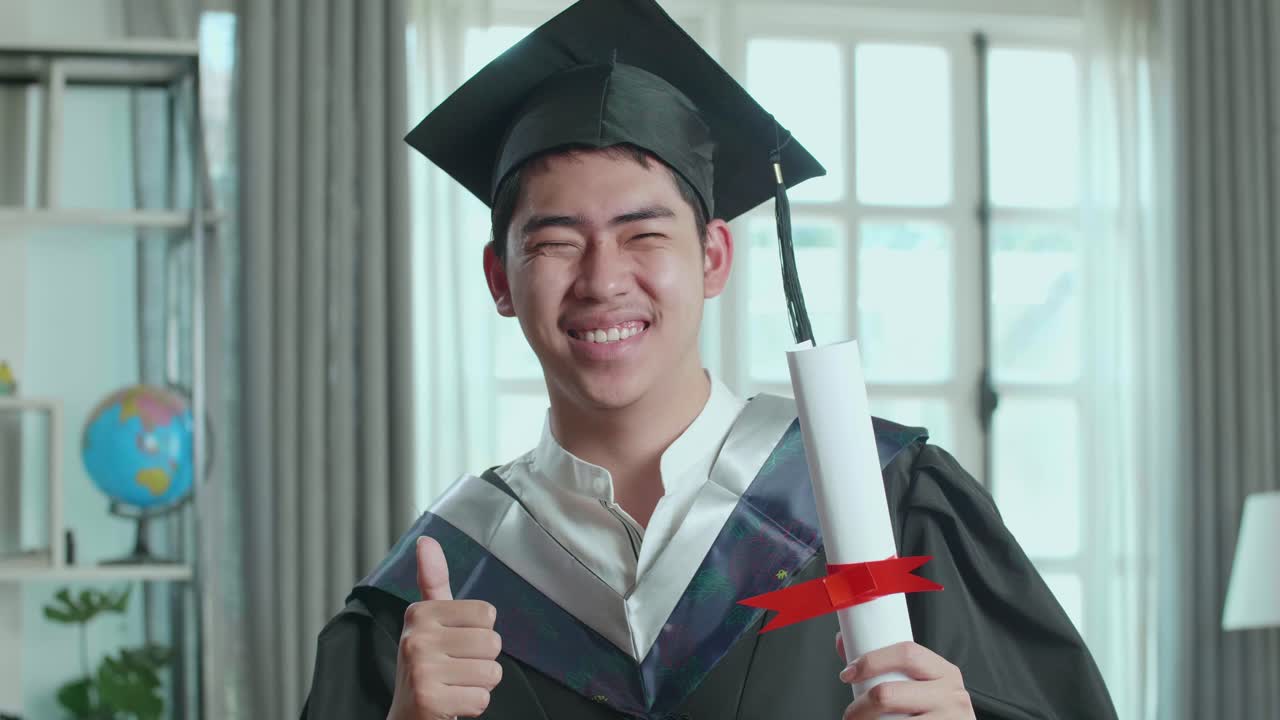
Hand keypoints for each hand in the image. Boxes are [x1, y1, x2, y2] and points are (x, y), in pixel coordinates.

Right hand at [387, 537, 502, 719]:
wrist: (408, 717)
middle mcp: (416, 637)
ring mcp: (420, 669)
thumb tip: (426, 540)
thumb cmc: (426, 667)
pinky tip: (452, 705)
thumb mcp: (429, 623)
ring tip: (454, 687)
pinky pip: (482, 699)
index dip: (480, 635)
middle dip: (482, 662)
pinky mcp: (429, 699)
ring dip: (479, 686)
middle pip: (493, 643)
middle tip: (455, 671)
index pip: (487, 614)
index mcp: (420, 613)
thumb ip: (433, 581)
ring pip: (491, 672)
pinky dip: (472, 707)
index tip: (453, 646)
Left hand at [835, 635, 973, 718]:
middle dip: (860, 706)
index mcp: (944, 672)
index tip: (848, 673)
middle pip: (888, 694)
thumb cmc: (935, 711)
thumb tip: (844, 642)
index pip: (906, 653)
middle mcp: (951, 695)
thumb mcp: (921, 685)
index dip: (870, 661)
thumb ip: (886, 665)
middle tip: (851, 714)